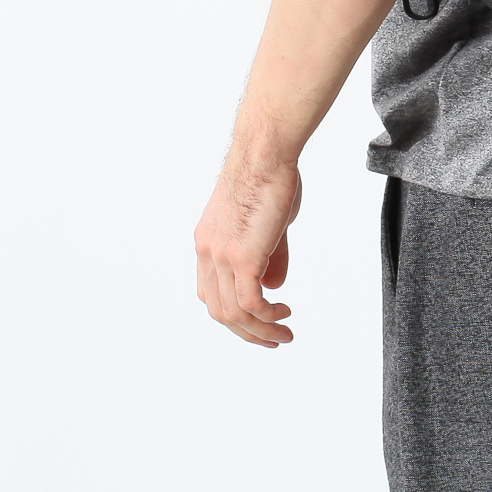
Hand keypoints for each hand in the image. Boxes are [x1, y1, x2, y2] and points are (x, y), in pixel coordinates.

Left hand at [194, 154, 301, 346]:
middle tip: (272, 339)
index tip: (258, 319)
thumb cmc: (270, 175)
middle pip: (219, 310)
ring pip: (233, 313)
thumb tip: (273, 288)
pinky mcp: (243, 256)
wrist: (266, 153)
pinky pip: (250, 302)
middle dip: (246, 331)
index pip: (211, 292)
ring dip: (259, 330)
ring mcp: (222, 256)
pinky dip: (266, 316)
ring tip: (283, 334)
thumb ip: (269, 255)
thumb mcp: (269, 222)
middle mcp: (208, 253)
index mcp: (208, 243)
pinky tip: (283, 314)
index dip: (233, 312)